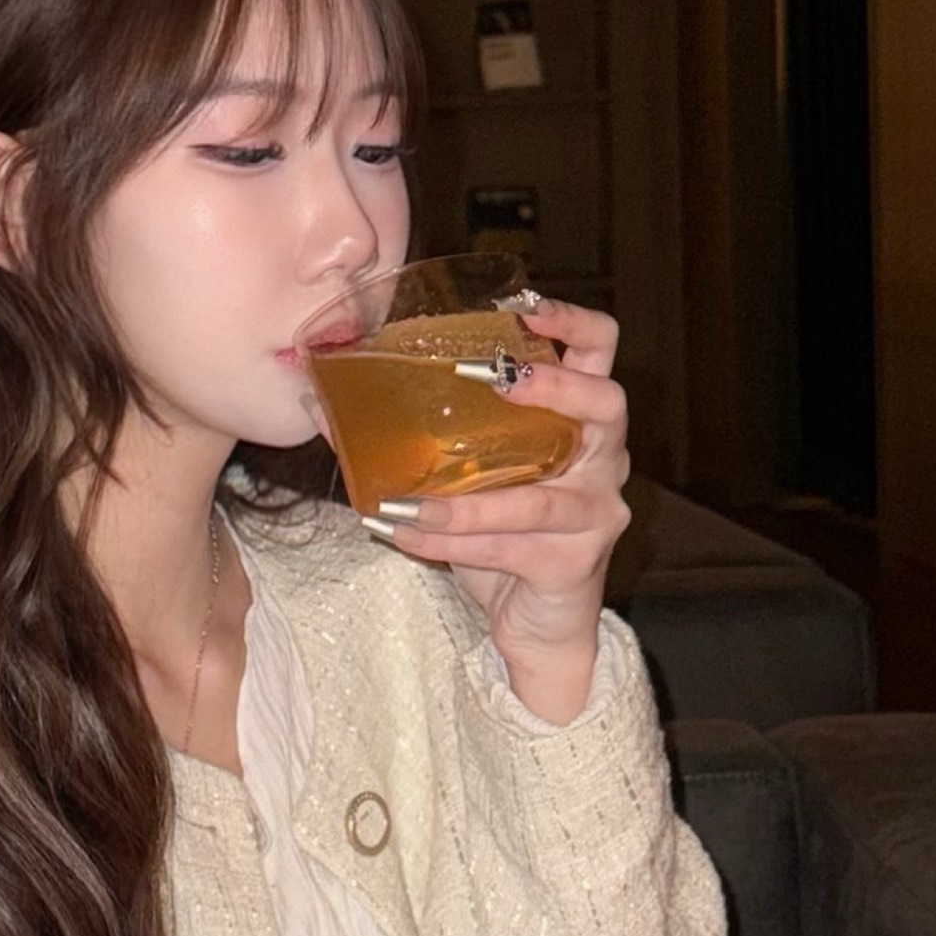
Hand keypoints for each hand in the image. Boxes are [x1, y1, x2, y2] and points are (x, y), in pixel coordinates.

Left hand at [368, 295, 628, 722]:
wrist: (536, 628)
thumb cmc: (503, 538)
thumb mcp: (470, 477)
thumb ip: (427, 438)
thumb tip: (330, 406)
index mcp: (581, 424)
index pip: (601, 350)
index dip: (571, 321)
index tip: (522, 308)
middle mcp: (604, 460)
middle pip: (606, 403)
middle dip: (552, 386)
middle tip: (494, 379)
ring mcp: (597, 513)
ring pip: (537, 498)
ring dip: (467, 501)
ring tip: (406, 503)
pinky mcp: (575, 562)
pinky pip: (511, 546)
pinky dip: (452, 541)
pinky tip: (407, 537)